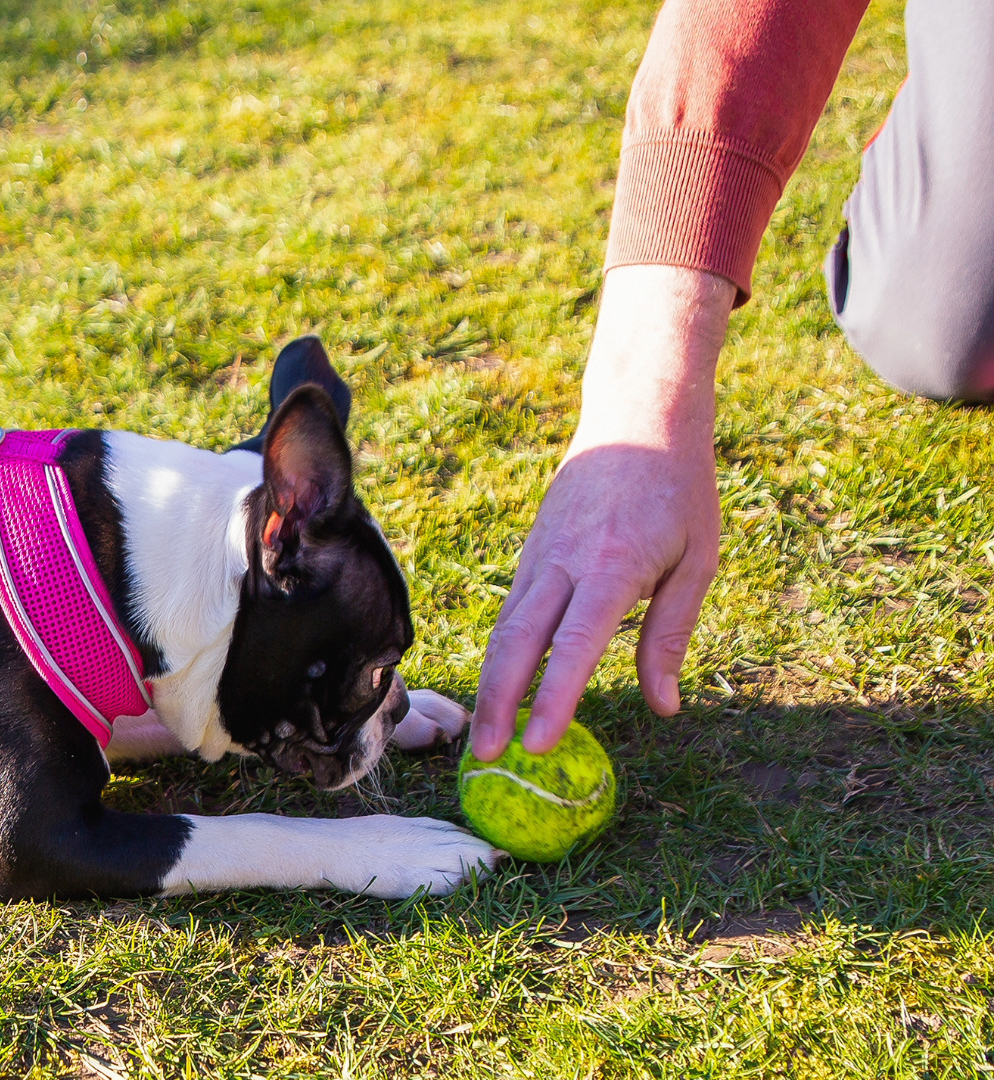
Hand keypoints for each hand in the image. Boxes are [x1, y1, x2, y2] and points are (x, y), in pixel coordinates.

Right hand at [472, 265, 734, 759]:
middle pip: (516, 642)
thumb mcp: (697, 562)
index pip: (573, 645)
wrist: (637, 416)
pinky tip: (502, 688)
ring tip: (486, 736)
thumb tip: (663, 707)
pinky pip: (512, 610)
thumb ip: (670, 635)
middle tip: (488, 756)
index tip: (539, 746)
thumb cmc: (680, 491)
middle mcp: (562, 563)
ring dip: (491, 684)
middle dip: (497, 702)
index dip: (554, 698)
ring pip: (504, 629)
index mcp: (611, 566)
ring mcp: (539, 555)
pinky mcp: (531, 552)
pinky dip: (502, 654)